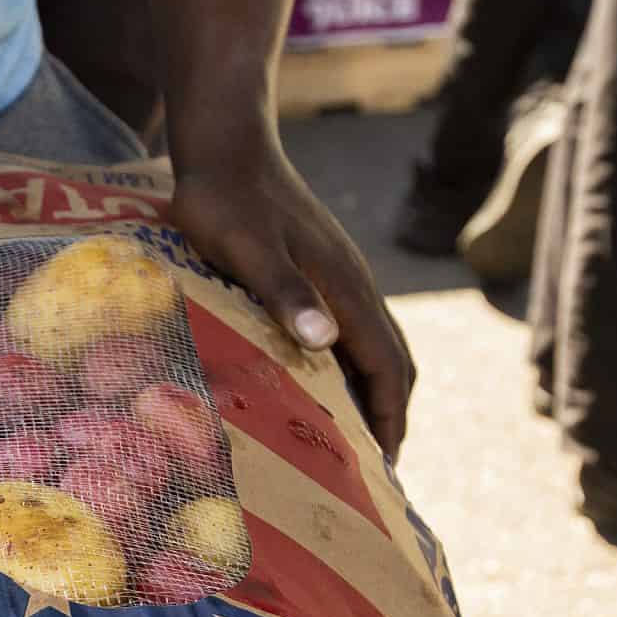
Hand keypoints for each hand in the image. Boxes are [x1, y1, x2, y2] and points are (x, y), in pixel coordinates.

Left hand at [169, 149, 415, 459]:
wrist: (225, 144)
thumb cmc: (226, 197)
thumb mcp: (248, 247)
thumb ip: (284, 291)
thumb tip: (326, 339)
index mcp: (345, 289)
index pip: (389, 368)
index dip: (390, 420)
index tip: (383, 470)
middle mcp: (352, 287)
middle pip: (391, 364)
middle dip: (387, 417)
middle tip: (366, 472)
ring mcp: (337, 279)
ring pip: (369, 349)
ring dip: (367, 396)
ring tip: (344, 444)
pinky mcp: (316, 273)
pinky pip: (345, 333)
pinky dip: (343, 371)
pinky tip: (312, 390)